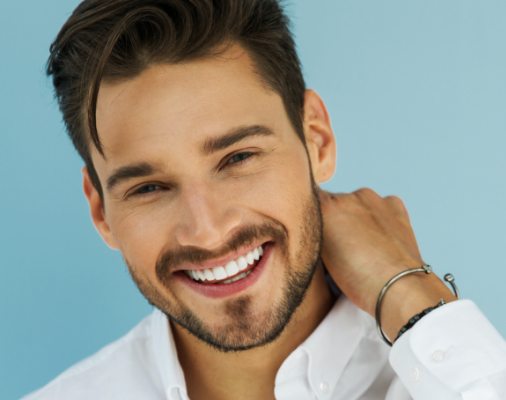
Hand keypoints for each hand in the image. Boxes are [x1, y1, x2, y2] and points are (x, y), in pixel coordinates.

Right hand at [318, 188, 454, 338]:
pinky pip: (381, 205)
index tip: (319, 232)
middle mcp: (347, 197)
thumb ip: (316, 232)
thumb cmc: (357, 280)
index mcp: (325, 207)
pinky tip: (381, 237)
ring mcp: (373, 199)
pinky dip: (379, 216)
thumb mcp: (322, 256)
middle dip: (337, 218)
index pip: (309, 200)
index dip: (314, 217)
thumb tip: (319, 224)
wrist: (398, 286)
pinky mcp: (394, 204)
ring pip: (357, 202)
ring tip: (365, 244)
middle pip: (334, 201)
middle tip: (343, 243)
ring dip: (358, 216)